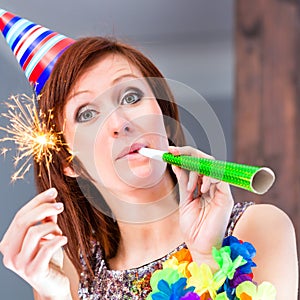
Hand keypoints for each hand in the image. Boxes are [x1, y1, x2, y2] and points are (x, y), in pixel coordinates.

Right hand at [0, 188, 70, 298]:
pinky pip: (46, 248)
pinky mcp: (33, 271)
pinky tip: (64, 240)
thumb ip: (46, 219)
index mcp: (9, 243)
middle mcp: (9, 254)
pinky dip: (58, 239)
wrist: (53, 284)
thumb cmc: (48, 258)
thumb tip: (51, 199)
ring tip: (59, 232)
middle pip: (24, 222)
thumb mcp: (46, 235)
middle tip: (60, 205)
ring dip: (52, 227)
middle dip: (44, 209)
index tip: (53, 192)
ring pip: (34, 233)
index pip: (20, 216)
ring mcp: (20, 264)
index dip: (37, 201)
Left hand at [169, 146, 233, 268]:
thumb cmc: (193, 227)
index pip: (197, 163)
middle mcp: (212, 185)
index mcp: (203, 185)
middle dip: (188, 154)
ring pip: (211, 165)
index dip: (185, 154)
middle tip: (174, 154)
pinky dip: (209, 178)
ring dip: (196, 171)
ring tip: (191, 189)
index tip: (170, 151)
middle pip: (205, 160)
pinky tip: (201, 189)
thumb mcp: (185, 200)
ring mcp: (219, 190)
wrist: (200, 246)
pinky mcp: (226, 197)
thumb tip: (176, 164)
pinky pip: (220, 178)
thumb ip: (183, 182)